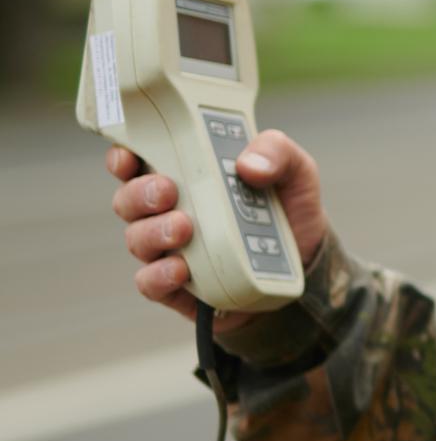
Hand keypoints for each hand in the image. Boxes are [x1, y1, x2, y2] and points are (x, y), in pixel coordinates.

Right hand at [107, 129, 327, 330]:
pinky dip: (159, 276)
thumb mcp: (296, 172)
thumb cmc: (290, 210)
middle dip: (140, 194)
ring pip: (137, 240)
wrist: (308, 267)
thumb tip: (248, 164)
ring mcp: (171, 250)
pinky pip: (151, 284)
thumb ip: (277, 153)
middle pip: (128, 200)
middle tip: (168, 191)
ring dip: (153, 233)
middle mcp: (169, 210)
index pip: (137, 161)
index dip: (123, 157)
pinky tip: (180, 269)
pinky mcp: (180, 287)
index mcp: (187, 174)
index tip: (129, 156)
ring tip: (185, 228)